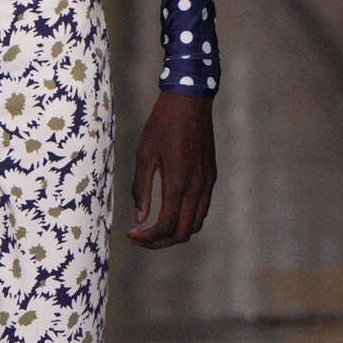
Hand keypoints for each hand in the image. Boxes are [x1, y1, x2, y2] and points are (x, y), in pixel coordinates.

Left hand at [128, 91, 216, 249]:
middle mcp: (197, 188)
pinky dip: (186, 219)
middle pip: (183, 232)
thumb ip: (142, 189)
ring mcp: (207, 183)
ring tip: (153, 228)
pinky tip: (169, 211)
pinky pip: (202, 209)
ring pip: (195, 224)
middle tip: (139, 236)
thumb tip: (140, 217)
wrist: (190, 101)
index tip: (131, 233)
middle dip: (159, 241)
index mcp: (178, 183)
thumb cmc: (162, 124)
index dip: (147, 237)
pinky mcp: (211, 177)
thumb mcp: (144, 154)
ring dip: (175, 233)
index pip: (166, 227)